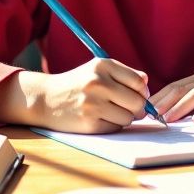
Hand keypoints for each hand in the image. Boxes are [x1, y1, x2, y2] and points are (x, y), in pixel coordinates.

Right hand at [17, 58, 149, 133]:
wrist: (46, 99)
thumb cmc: (77, 84)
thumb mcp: (97, 70)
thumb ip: (123, 74)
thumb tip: (146, 84)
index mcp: (102, 65)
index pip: (139, 82)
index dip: (143, 92)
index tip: (139, 95)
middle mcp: (98, 83)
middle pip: (137, 102)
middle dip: (138, 108)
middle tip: (130, 108)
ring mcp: (93, 104)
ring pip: (128, 118)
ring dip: (125, 118)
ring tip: (111, 112)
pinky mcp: (89, 123)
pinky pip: (115, 128)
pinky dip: (112, 125)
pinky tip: (101, 118)